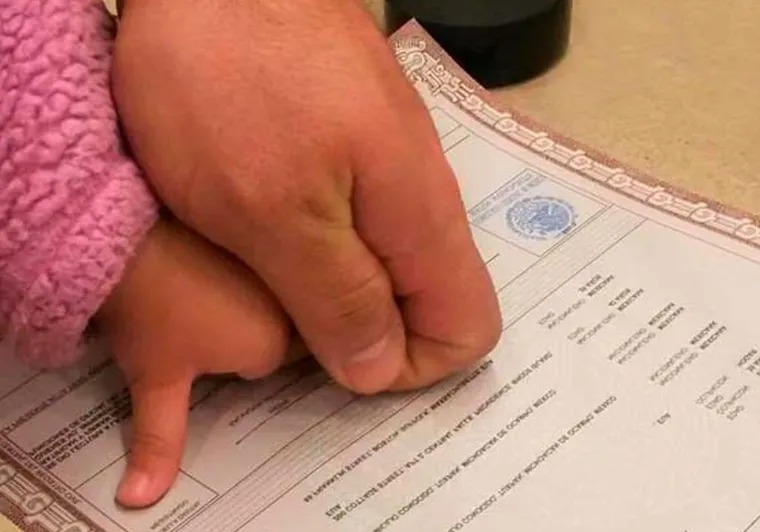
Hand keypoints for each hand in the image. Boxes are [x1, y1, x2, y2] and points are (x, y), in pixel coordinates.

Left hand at [97, 219, 290, 507]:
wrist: (121, 241)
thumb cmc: (144, 312)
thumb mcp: (153, 380)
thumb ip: (160, 441)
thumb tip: (140, 498)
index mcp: (272, 346)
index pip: (271, 367)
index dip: (240, 361)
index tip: (210, 351)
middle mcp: (290, 308)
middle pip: (289, 334)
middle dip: (260, 333)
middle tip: (209, 323)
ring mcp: (282, 268)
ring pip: (286, 297)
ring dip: (263, 299)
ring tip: (209, 294)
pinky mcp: (265, 238)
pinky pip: (274, 265)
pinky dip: (254, 269)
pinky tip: (216, 265)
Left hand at [111, 0, 501, 394]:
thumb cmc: (232, 80)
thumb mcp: (273, 212)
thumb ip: (338, 297)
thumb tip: (381, 370)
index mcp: (420, 217)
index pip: (466, 331)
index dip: (406, 368)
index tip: (328, 356)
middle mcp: (421, 193)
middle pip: (431, 300)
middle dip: (365, 331)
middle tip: (281, 318)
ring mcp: (389, 160)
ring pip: (390, 260)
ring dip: (336, 288)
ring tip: (262, 272)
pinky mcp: (354, 136)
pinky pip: (359, 217)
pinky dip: (321, 243)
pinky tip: (264, 222)